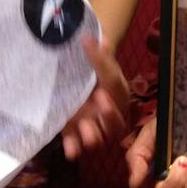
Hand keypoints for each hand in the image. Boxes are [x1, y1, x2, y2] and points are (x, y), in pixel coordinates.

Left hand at [61, 38, 128, 159]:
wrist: (83, 79)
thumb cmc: (96, 71)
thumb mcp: (100, 62)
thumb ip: (100, 54)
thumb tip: (102, 38)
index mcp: (117, 94)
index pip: (116, 93)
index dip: (111, 96)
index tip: (101, 93)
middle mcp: (107, 114)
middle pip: (114, 123)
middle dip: (107, 118)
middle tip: (97, 109)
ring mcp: (92, 125)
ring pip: (98, 137)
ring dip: (92, 136)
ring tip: (84, 129)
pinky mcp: (75, 131)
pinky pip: (76, 143)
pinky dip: (73, 147)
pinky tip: (69, 149)